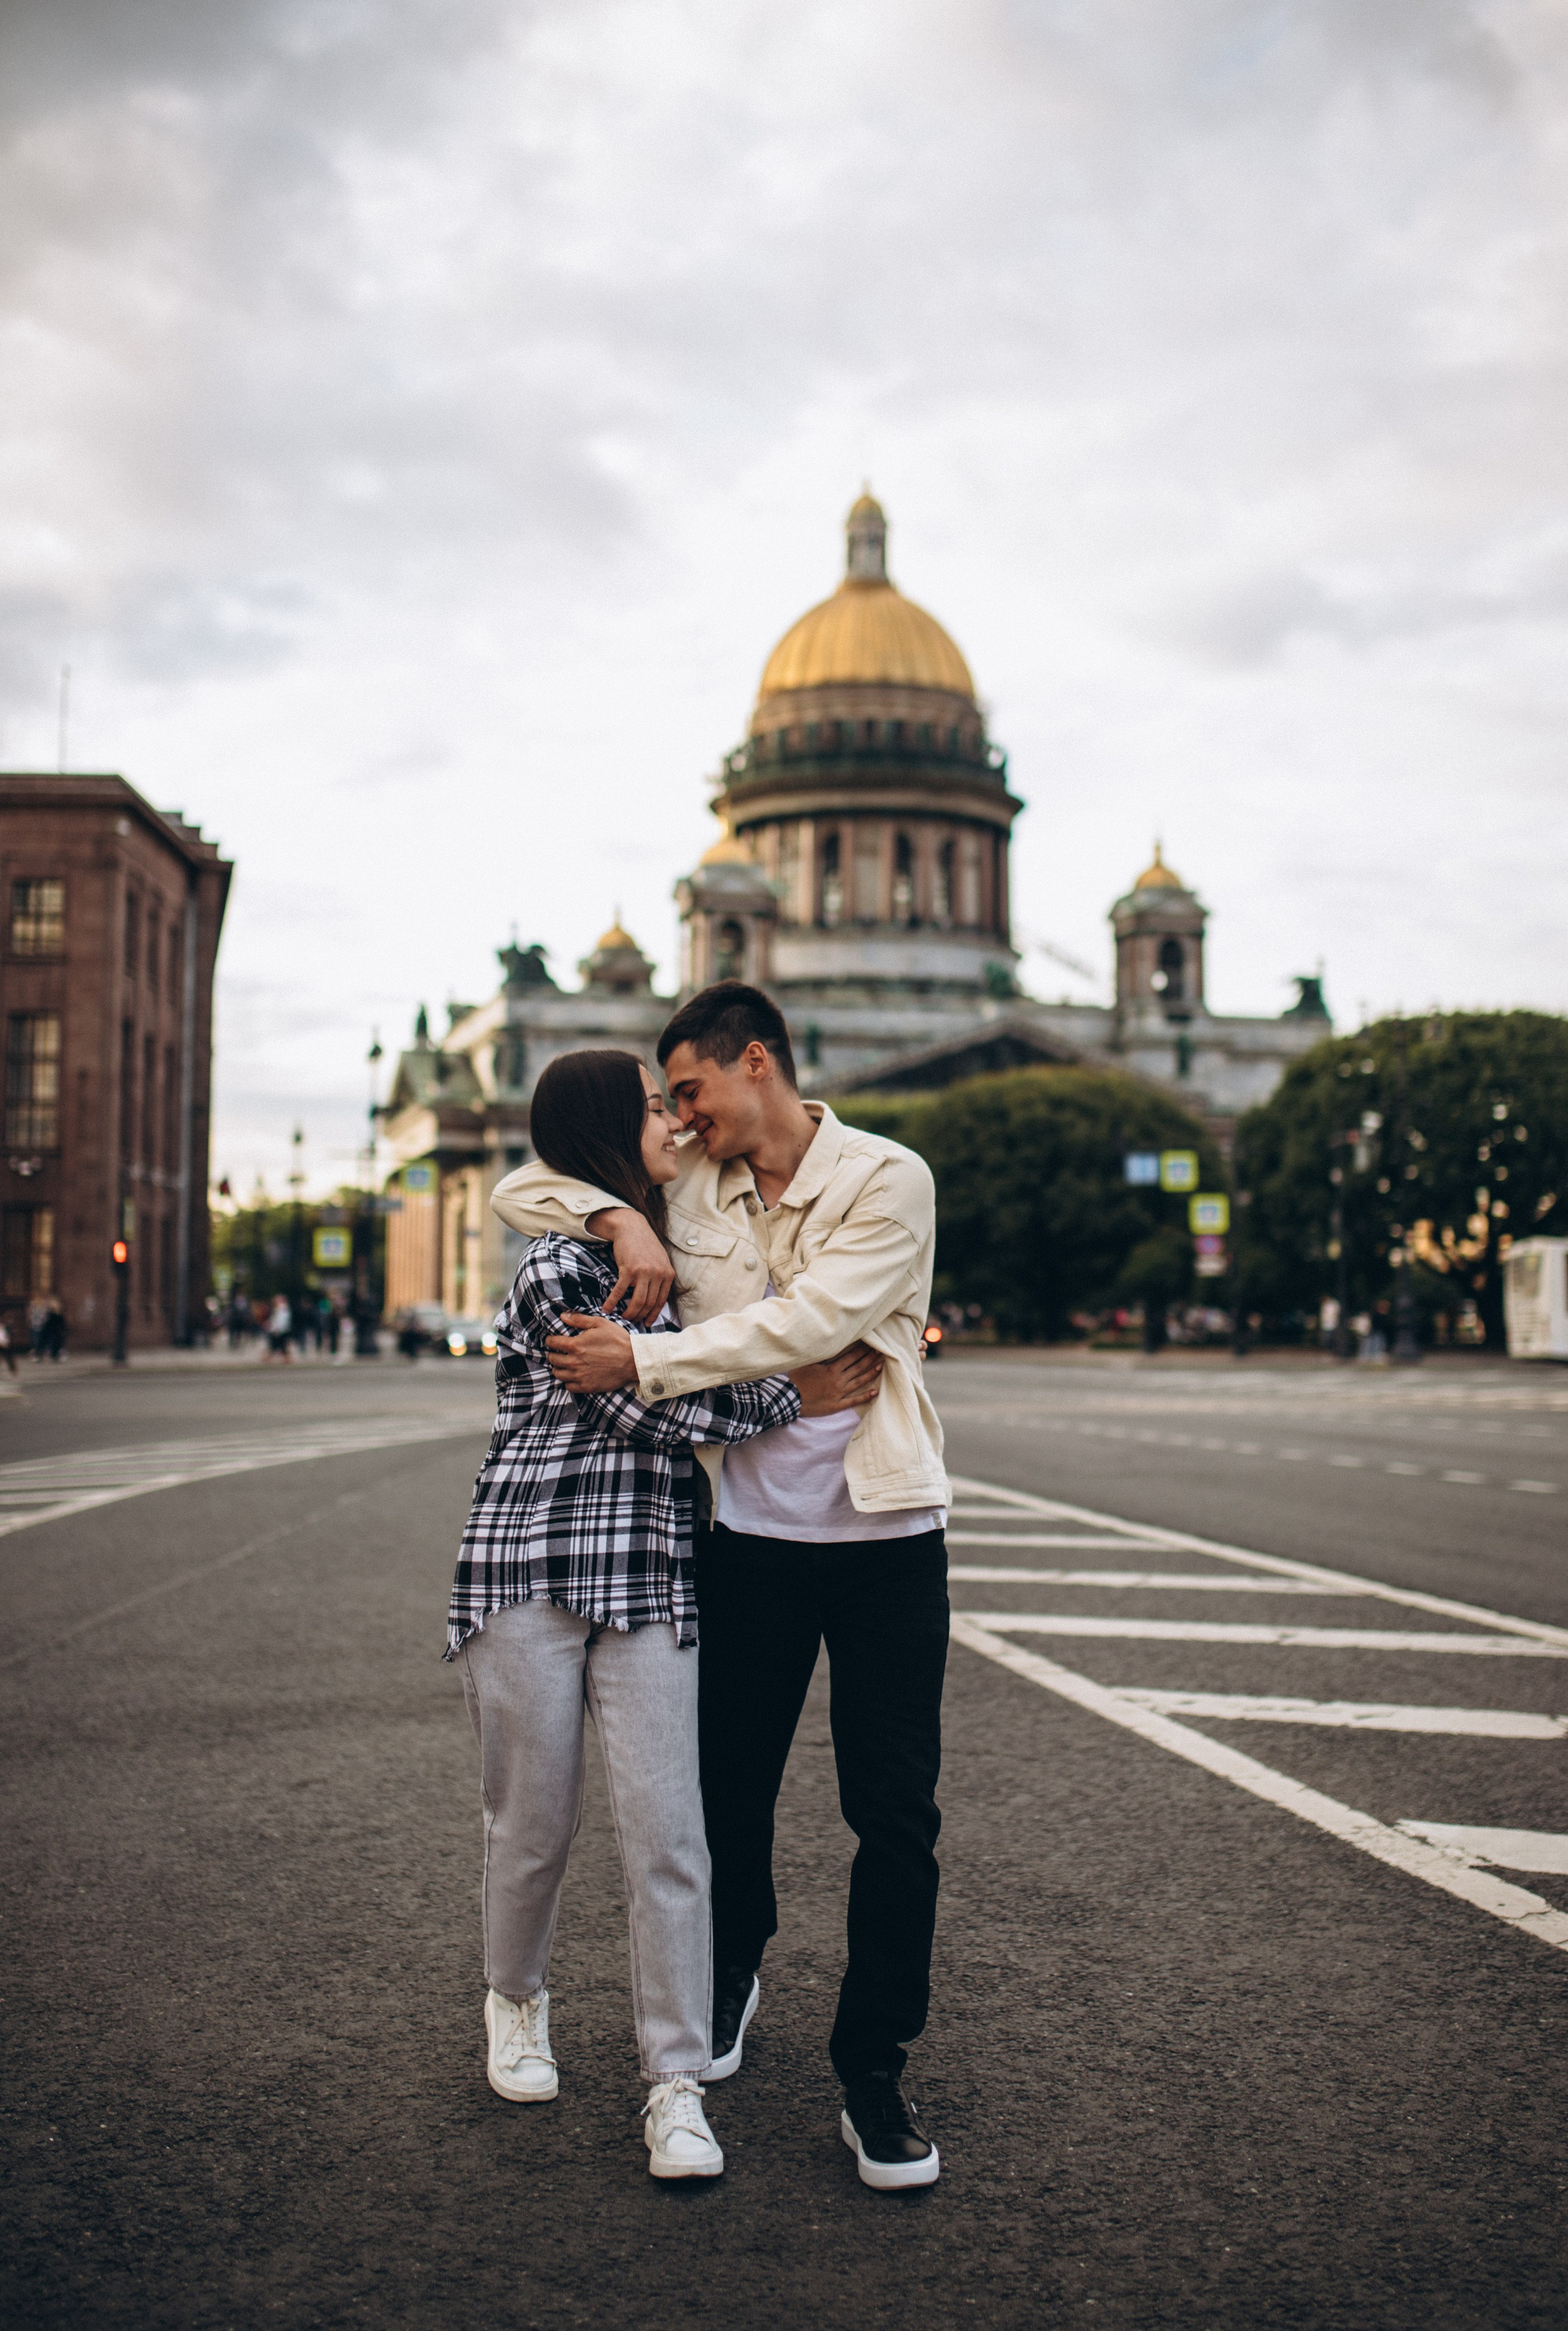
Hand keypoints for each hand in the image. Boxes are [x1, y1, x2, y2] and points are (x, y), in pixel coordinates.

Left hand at [546, 1314, 639, 1392]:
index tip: (553, 1340)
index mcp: (574, 1345)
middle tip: (559, 1353)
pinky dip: (568, 1381)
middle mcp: (573, 1361)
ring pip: (558, 1374)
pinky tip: (573, 1376)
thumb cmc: (618, 1340)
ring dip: (559, 1368)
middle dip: (553, 1354)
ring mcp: (579, 1376)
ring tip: (564, 1365)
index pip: (552, 1343)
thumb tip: (563, 1316)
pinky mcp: (586, 1387)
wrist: (633, 1360)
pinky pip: (568, 1387)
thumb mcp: (600, 1323)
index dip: (550, 1340)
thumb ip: (579, 1319)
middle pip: (552, 1359)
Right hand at [586, 1207, 674, 1324]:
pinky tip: (606, 1308)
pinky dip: (612, 1302)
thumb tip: (658, 1298)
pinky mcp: (628, 1270)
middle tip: (632, 1321)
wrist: (631, 1227)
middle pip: (649, 1303)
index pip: (662, 1301)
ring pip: (637, 1301)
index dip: (653, 1315)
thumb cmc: (645, 1245)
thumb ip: (661, 1277)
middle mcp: (658, 1274)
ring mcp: (644, 1272)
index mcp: (668, 1274)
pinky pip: (620, 1291)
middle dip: (640, 1316)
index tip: (647, 1324)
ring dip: (629, 1313)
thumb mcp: (660, 1260)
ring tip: (622, 1318)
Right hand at [789, 1342, 884, 1417]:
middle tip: (881, 1351)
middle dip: (869, 1358)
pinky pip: (853, 1401)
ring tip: (881, 1366)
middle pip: (858, 1367)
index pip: (851, 1357)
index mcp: (831, 1369)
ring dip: (870, 1374)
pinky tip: (875, 1392)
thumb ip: (821, 1357)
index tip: (871, 1345)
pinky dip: (865, 1397)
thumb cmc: (796, 1379)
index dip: (862, 1351)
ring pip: (858, 1382)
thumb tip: (831, 1347)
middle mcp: (838, 1380)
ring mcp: (838, 1393)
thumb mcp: (808, 1363)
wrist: (790, 1398)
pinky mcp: (836, 1405)